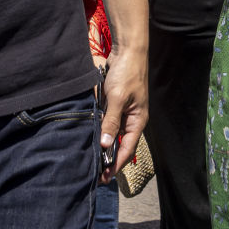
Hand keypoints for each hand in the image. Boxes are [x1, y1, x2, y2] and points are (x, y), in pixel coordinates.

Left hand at [99, 48, 148, 183]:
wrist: (127, 51)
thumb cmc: (127, 73)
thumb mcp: (118, 98)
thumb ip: (111, 122)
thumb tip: (105, 145)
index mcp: (138, 121)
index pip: (127, 150)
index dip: (116, 165)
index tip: (104, 178)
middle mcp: (132, 119)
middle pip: (120, 144)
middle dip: (108, 158)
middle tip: (95, 173)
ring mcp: (123, 111)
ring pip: (112, 133)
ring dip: (103, 144)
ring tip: (90, 158)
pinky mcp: (115, 104)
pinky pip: (107, 121)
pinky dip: (99, 129)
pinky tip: (90, 136)